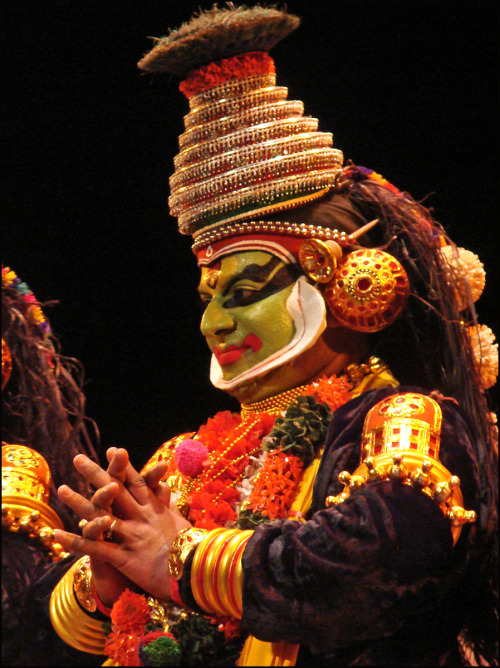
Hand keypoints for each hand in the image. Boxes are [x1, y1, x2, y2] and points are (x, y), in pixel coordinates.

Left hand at [57, 448, 190, 603]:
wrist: (196, 572)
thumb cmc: (192, 548)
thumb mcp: (181, 521)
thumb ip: (168, 504)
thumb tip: (165, 488)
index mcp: (155, 508)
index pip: (136, 481)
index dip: (123, 466)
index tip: (113, 450)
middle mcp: (141, 517)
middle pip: (115, 490)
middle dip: (95, 473)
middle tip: (78, 458)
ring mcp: (132, 535)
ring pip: (100, 514)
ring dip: (79, 502)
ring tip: (62, 489)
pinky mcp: (124, 556)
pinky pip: (95, 547)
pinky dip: (74, 540)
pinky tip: (57, 534)